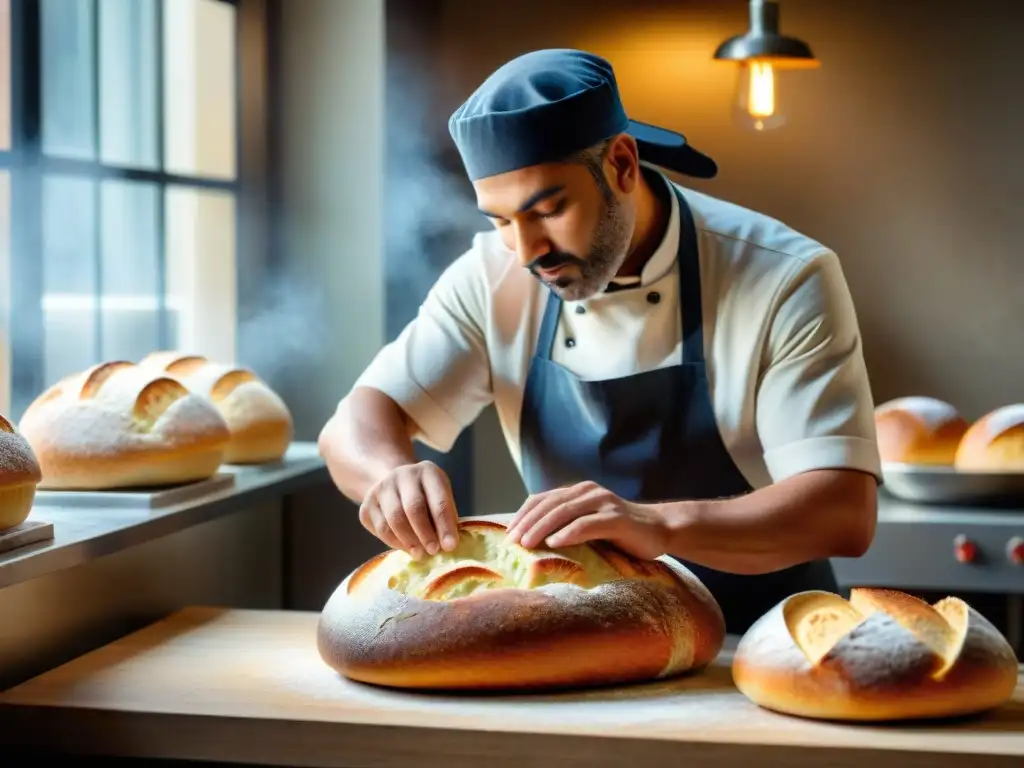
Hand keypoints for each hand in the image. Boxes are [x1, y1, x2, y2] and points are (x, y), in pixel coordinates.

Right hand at [359, 461, 458, 558]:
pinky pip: (380, 529)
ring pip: (394, 520)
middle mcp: (403, 474)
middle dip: (425, 534)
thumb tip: (447, 545)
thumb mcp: (441, 499)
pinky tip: (405, 548)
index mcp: (428, 472)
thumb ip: (446, 518)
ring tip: (420, 554)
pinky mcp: (367, 504)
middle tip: (433, 551)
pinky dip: (394, 542)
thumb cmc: (426, 497)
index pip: (438, 500)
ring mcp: (381, 488)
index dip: (445, 526)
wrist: (396, 486)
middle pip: (413, 508)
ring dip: (409, 541)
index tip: (450, 546)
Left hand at [504, 481, 669, 559]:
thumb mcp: (588, 526)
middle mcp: (588, 492)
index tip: (507, 534)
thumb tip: (530, 542)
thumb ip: (566, 526)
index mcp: (577, 491)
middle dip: (527, 523)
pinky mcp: (617, 518)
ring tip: (526, 544)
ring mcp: (603, 503)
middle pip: (549, 505)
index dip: (522, 515)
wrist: (660, 530)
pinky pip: (588, 524)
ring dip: (542, 528)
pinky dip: (569, 533)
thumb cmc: (620, 533)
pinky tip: (555, 544)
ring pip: (565, 512)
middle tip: (511, 542)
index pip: (541, 499)